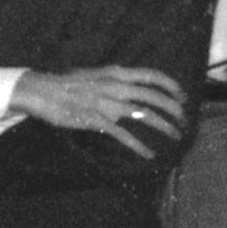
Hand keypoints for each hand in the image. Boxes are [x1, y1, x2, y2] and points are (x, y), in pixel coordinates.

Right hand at [11, 66, 185, 156]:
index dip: (171, 86)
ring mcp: (107, 104)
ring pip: (144, 114)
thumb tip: (126, 86)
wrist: (41, 91)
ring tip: (176, 135)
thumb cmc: (65, 83)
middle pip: (154, 97)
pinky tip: (149, 154)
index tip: (182, 96)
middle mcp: (115, 86)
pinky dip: (139, 146)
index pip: (152, 76)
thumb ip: (112, 80)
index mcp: (115, 73)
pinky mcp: (97, 120)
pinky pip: (124, 135)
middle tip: (184, 120)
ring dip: (164, 126)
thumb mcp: (93, 74)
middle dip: (174, 109)